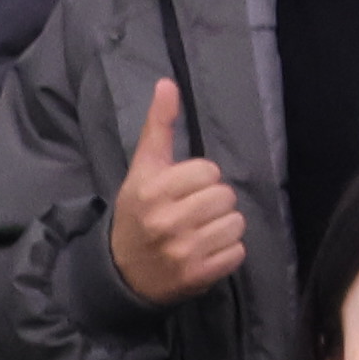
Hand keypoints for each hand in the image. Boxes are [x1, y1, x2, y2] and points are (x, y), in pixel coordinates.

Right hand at [101, 79, 246, 309]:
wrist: (120, 273)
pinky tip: (204, 252)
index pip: (209, 170)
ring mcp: (183, 251)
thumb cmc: (137, 214)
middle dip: (214, 202)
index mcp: (152, 190)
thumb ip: (159, 127)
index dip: (201, 179)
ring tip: (199, 232)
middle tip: (192, 212)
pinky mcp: (198, 276)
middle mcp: (166, 221)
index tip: (183, 190)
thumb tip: (168, 83)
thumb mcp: (143, 170)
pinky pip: (238, 253)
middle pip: (225, 196)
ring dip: (223, 227)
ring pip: (236, 223)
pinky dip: (227, 253)